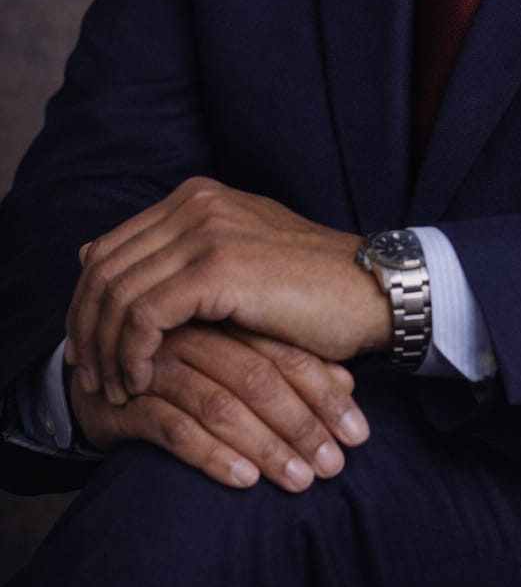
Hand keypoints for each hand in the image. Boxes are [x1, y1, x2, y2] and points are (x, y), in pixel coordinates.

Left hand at [65, 178, 390, 403]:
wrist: (369, 291)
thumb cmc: (307, 288)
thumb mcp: (234, 261)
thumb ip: (172, 255)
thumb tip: (90, 253)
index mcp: (196, 197)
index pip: (111, 246)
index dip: (86, 302)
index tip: (85, 350)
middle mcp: (196, 203)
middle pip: (104, 268)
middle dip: (86, 328)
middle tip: (87, 376)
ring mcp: (207, 230)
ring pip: (118, 293)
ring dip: (106, 349)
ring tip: (114, 388)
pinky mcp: (219, 266)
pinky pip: (145, 315)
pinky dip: (132, 354)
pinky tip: (140, 381)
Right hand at [69, 320, 369, 490]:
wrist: (99, 377)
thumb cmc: (185, 366)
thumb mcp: (239, 355)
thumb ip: (286, 362)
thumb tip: (349, 385)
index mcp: (226, 314)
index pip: (285, 352)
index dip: (324, 393)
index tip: (357, 432)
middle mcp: (193, 333)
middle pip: (258, 378)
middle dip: (302, 425)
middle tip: (334, 466)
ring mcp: (159, 364)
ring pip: (220, 404)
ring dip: (265, 446)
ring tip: (299, 481)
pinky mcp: (129, 400)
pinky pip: (174, 428)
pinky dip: (212, 454)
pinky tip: (243, 479)